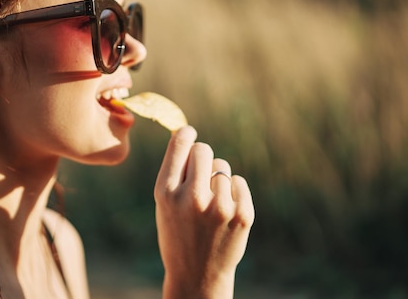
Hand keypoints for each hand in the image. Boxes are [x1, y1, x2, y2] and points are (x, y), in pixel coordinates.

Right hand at [155, 126, 254, 298]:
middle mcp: (192, 198)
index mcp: (166, 193)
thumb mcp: (164, 203)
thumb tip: (187, 133)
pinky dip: (232, 191)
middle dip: (201, 157)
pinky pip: (238, 181)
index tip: (188, 133)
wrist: (198, 275)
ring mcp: (220, 207)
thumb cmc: (177, 232)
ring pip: (222, 167)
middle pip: (203, 149)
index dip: (185, 134)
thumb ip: (174, 171)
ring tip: (209, 203)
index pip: (181, 144)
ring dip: (216, 178)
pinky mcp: (242, 215)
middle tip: (198, 175)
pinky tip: (224, 211)